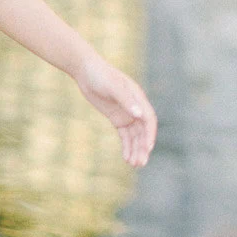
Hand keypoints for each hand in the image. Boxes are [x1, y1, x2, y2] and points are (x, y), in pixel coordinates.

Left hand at [74, 53, 157, 167]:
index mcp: (138, 99)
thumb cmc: (101, 75)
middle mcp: (135, 108)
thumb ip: (126, 100)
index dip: (150, 135)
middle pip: (143, 131)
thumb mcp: (113, 87)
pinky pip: (125, 135)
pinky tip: (126, 158)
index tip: (148, 148)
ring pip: (135, 136)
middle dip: (143, 148)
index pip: (149, 120)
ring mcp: (127, 113)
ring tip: (134, 165)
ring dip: (136, 150)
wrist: (86, 71)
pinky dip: (127, 146)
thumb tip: (138, 115)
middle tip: (140, 163)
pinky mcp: (117, 118)